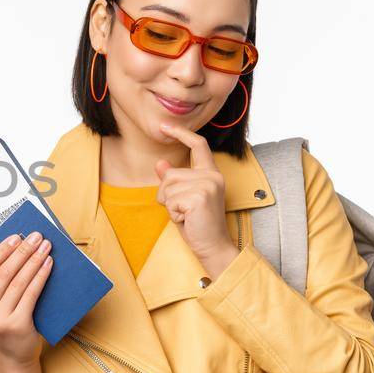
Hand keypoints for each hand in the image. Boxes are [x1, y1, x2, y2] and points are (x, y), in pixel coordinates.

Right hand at [0, 231, 53, 363]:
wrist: (16, 355)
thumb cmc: (7, 322)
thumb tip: (18, 248)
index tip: (15, 237)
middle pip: (3, 273)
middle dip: (21, 252)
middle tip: (36, 237)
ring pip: (18, 282)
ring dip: (33, 261)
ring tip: (45, 248)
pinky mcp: (16, 325)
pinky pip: (30, 294)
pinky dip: (40, 276)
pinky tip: (48, 265)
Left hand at [155, 123, 239, 272]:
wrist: (213, 246)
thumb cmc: (199, 224)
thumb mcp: (184, 198)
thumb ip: (174, 181)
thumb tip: (160, 164)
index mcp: (211, 173)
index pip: (198, 145)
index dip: (181, 133)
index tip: (164, 126)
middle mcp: (211, 176)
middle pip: (170, 175)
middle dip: (167, 195)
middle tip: (183, 210)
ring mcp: (207, 185)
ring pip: (167, 188)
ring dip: (170, 206)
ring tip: (186, 215)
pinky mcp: (199, 197)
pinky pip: (170, 201)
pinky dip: (173, 214)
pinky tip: (187, 220)